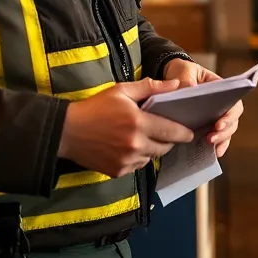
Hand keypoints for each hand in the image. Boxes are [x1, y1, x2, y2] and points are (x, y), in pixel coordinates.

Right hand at [57, 77, 194, 177]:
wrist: (67, 131)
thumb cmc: (95, 107)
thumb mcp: (121, 90)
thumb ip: (150, 87)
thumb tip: (176, 85)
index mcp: (138, 122)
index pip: (171, 131)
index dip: (183, 133)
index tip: (190, 132)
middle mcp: (135, 145)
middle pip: (164, 147)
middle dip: (169, 141)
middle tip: (166, 132)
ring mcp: (126, 161)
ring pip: (151, 157)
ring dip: (152, 149)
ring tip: (143, 136)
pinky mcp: (118, 172)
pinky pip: (137, 166)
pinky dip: (137, 157)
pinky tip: (128, 146)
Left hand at [164, 59, 243, 158]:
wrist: (173, 77)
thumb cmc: (183, 71)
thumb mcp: (184, 71)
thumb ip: (186, 79)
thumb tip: (190, 89)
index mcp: (221, 88)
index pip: (233, 101)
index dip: (230, 114)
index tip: (218, 124)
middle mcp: (222, 103)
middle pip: (232, 119)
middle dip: (225, 131)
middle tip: (212, 138)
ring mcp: (215, 115)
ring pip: (227, 130)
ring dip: (222, 140)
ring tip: (211, 146)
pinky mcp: (206, 125)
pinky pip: (217, 137)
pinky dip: (217, 145)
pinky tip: (213, 153)